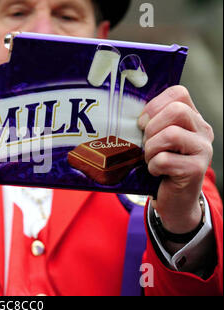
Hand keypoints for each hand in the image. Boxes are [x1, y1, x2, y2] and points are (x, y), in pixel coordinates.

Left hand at [138, 86, 213, 234]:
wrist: (175, 200)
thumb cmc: (160, 165)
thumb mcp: (156, 139)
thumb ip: (150, 123)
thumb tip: (123, 112)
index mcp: (192, 118)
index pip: (178, 93)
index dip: (155, 105)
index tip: (143, 123)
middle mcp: (202, 130)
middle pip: (176, 110)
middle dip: (152, 128)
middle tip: (146, 144)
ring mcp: (203, 150)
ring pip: (171, 134)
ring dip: (151, 148)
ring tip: (150, 159)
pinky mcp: (196, 170)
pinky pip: (165, 159)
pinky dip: (153, 166)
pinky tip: (156, 172)